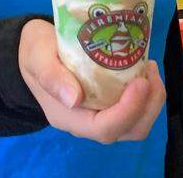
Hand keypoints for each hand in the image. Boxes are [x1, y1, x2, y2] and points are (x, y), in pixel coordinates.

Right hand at [18, 19, 165, 143]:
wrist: (31, 51)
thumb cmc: (34, 52)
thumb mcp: (37, 56)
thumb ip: (51, 76)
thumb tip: (74, 99)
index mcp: (69, 117)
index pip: (106, 128)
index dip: (128, 110)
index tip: (140, 82)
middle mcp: (87, 123)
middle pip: (128, 131)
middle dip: (148, 106)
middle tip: (150, 72)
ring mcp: (100, 114)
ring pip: (136, 123)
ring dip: (151, 100)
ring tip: (149, 68)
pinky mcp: (108, 104)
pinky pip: (134, 109)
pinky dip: (146, 93)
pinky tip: (142, 68)